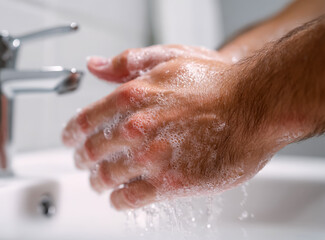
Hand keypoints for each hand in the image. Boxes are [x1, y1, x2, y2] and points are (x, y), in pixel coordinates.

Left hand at [62, 44, 283, 209]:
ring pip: (106, 177)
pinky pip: (130, 199)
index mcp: (132, 98)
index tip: (70, 141)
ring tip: (99, 183)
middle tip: (83, 163)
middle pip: (92, 152)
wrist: (254, 106)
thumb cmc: (216, 83)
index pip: (83, 121)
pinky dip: (118, 201)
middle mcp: (136, 129)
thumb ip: (127, 63)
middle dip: (83, 160)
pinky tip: (119, 199)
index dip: (71, 134)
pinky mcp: (171, 184)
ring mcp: (152, 158)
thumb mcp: (169, 58)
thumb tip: (95, 67)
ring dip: (97, 181)